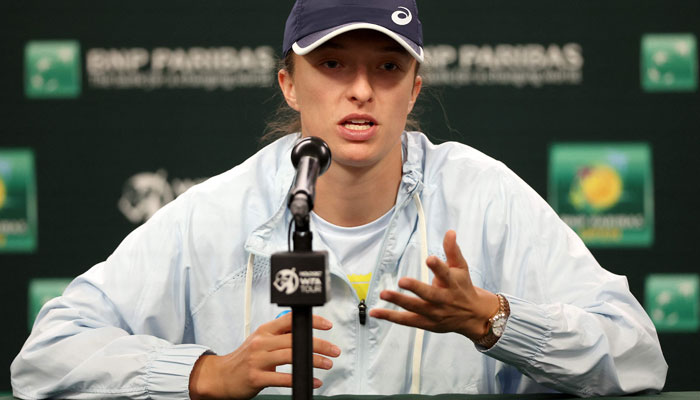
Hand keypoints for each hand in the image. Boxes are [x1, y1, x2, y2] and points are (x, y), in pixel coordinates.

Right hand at [189, 312, 339, 399]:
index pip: (290, 320)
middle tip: (334, 350)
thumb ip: (279, 336)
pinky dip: (300, 379)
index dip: (311, 321)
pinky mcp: (256, 377)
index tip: (327, 326)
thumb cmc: (244, 359)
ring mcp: (258, 360)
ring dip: (314, 361)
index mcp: (264, 331)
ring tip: (327, 364)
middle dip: (319, 345)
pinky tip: (312, 381)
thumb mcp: (260, 341)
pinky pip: (282, 378)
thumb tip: (304, 332)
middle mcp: (261, 342)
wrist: (221, 377)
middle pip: (294, 339)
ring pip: (291, 356)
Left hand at [369, 230, 499, 341]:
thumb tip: (449, 231)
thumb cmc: (463, 287)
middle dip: (416, 288)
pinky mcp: (426, 323)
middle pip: (429, 294)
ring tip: (383, 293)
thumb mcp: (461, 268)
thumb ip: (452, 250)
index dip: (438, 267)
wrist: (474, 316)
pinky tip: (375, 312)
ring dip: (399, 301)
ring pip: (415, 308)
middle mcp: (444, 299)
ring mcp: (435, 313)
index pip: (445, 274)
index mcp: (452, 283)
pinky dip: (391, 317)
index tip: (430, 258)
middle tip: (402, 281)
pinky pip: (407, 321)